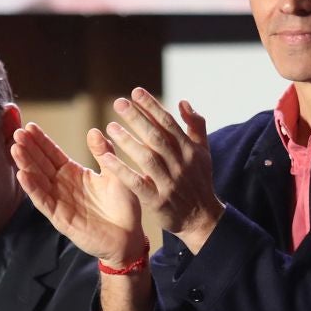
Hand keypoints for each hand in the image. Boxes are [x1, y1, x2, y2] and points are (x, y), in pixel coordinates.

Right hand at [11, 121, 145, 266]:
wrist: (129, 236)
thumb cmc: (124, 206)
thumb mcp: (115, 174)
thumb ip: (104, 153)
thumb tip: (94, 131)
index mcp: (74, 173)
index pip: (52, 153)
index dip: (41, 141)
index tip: (30, 126)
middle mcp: (62, 185)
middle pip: (41, 164)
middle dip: (28, 149)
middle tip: (17, 133)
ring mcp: (59, 201)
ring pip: (38, 180)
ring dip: (26, 165)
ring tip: (15, 149)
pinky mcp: (60, 218)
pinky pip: (43, 202)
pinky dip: (32, 189)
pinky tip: (23, 175)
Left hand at [100, 90, 222, 250]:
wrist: (201, 218)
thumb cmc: (198, 181)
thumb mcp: (203, 152)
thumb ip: (196, 126)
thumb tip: (182, 102)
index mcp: (189, 150)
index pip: (169, 123)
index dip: (152, 106)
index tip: (136, 91)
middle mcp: (180, 164)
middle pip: (156, 137)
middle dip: (137, 118)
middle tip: (118, 103)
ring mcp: (169, 183)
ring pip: (146, 158)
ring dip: (127, 141)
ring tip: (110, 127)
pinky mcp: (157, 201)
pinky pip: (137, 183)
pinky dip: (122, 170)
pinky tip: (107, 158)